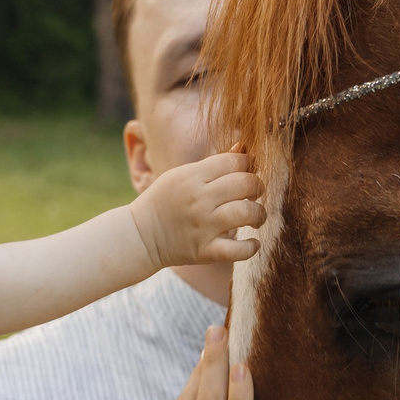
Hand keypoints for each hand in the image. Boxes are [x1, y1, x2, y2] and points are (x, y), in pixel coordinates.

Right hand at [129, 151, 263, 269]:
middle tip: (254, 193)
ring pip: (246, 213)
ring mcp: (202, 227)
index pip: (234, 161)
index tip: (246, 173)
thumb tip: (243, 148)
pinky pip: (238, 250)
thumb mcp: (183, 175)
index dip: (247, 164)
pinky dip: (251, 247)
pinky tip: (253, 243)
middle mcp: (199, 200)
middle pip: (245, 184)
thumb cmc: (166, 201)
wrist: (140, 236)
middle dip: (257, 186)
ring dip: (259, 214)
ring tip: (256, 217)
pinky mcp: (205, 251)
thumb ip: (214, 164)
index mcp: (192, 177)